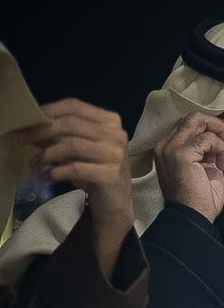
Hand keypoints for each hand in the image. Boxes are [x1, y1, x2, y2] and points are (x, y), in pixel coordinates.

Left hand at [18, 99, 133, 275]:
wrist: (115, 201)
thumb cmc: (95, 170)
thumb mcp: (78, 149)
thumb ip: (60, 135)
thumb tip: (31, 126)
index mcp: (110, 122)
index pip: (74, 106)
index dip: (47, 111)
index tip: (27, 121)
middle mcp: (117, 135)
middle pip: (70, 124)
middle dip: (41, 132)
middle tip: (22, 141)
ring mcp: (116, 155)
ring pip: (72, 145)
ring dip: (47, 155)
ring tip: (35, 164)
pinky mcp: (112, 175)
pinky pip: (75, 168)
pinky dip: (56, 172)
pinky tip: (48, 177)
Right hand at [154, 113, 223, 220]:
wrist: (195, 217)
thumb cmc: (201, 198)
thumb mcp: (205, 167)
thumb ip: (207, 150)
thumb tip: (223, 135)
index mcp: (168, 148)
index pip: (190, 124)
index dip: (212, 124)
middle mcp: (165, 145)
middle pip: (193, 117)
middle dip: (219, 123)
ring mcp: (170, 148)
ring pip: (199, 121)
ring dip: (220, 135)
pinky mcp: (181, 154)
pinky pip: (207, 138)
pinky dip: (220, 148)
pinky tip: (221, 165)